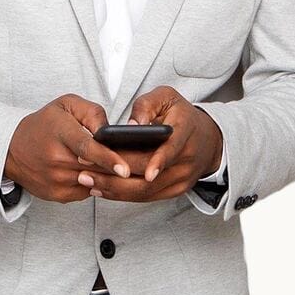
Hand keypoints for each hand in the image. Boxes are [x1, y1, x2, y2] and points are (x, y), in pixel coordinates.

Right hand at [3, 93, 131, 203]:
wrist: (12, 149)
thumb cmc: (44, 124)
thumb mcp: (67, 105)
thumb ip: (92, 113)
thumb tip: (110, 132)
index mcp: (60, 133)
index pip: (87, 148)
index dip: (107, 159)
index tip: (125, 169)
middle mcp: (56, 159)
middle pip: (94, 168)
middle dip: (116, 169)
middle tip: (133, 165)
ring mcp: (55, 180)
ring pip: (92, 182)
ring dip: (106, 176)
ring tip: (114, 166)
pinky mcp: (56, 194)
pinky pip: (85, 191)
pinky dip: (93, 182)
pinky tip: (92, 171)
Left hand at [74, 86, 223, 202]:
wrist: (209, 140)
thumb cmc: (182, 115)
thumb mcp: (167, 97)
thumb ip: (147, 105)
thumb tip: (130, 126)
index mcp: (186, 132)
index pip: (171, 150)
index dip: (153, 161)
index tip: (131, 169)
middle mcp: (186, 160)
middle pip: (150, 176)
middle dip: (115, 175)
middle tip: (86, 170)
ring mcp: (181, 179)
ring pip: (146, 191)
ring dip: (114, 189)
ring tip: (87, 180)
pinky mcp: (174, 191)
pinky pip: (146, 197)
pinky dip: (122, 195)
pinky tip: (102, 188)